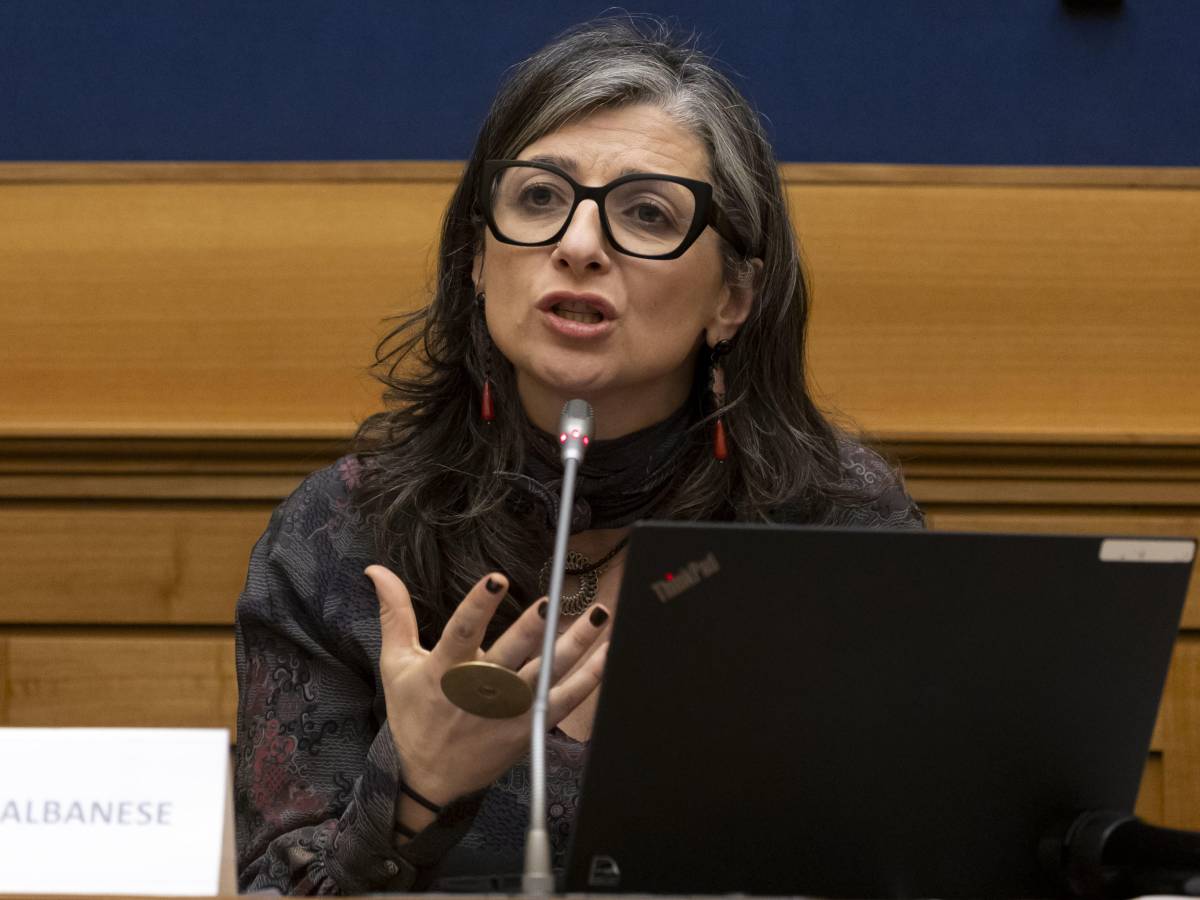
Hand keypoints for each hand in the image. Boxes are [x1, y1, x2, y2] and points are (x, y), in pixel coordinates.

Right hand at [365, 565, 608, 808]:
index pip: (462, 632)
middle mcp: (479, 691)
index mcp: (444, 672)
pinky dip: (589, 679)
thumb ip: (394, 614)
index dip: (478, 606)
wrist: (428, 778)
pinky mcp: (528, 728)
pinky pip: (564, 701)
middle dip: (529, 629)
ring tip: (596, 617)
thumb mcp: (397, 663)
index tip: (495, 579)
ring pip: (545, 674)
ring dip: (574, 645)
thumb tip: (377, 570)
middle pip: (509, 655)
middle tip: (549, 603)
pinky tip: (606, 653)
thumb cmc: (414, 714)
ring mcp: (508, 712)